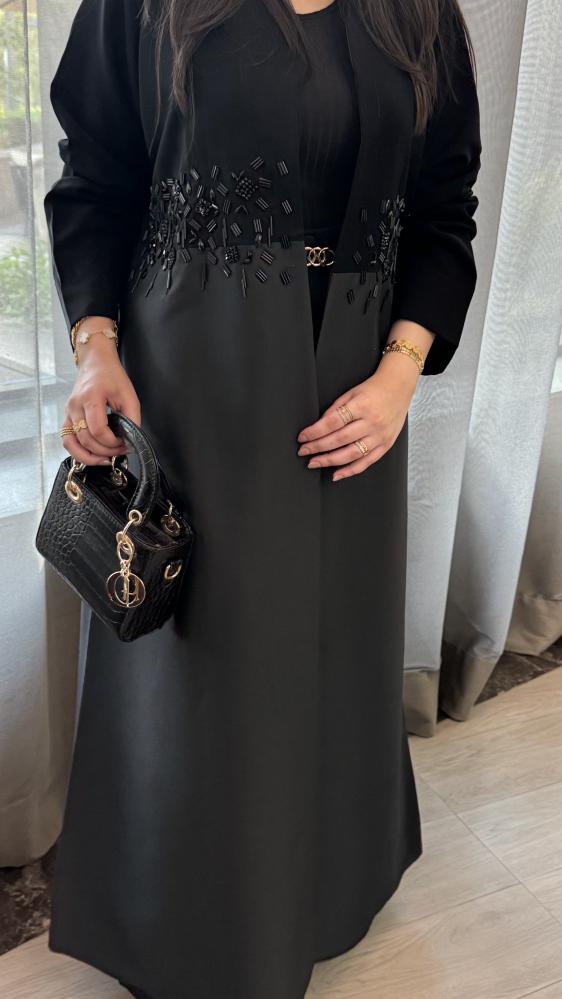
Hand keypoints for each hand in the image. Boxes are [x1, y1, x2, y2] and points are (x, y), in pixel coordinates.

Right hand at [61, 324, 140, 465]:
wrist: (95, 363)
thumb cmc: (111, 376)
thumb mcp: (129, 395)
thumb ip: (132, 418)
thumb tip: (131, 439)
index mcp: (90, 398)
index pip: (98, 430)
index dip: (112, 442)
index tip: (124, 442)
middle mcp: (75, 406)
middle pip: (86, 439)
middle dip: (105, 451)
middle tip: (120, 450)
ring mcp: (68, 412)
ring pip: (72, 443)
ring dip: (89, 456)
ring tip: (105, 459)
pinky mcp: (67, 417)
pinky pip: (67, 440)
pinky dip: (78, 452)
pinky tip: (92, 455)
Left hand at [296, 356, 418, 480]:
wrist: (399, 387)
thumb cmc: (373, 389)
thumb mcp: (351, 393)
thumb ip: (335, 409)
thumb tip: (318, 427)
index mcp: (361, 406)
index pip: (333, 422)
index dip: (315, 431)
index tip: (302, 437)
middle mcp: (372, 422)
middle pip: (340, 439)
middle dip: (318, 447)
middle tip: (303, 452)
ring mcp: (380, 435)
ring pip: (351, 454)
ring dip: (330, 461)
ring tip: (314, 463)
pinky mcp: (386, 445)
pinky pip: (366, 462)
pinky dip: (350, 470)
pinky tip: (336, 474)